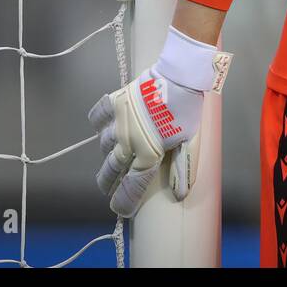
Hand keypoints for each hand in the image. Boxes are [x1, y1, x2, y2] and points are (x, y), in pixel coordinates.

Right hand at [88, 27, 230, 217]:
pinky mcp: (113, 104)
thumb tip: (179, 194)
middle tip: (109, 186)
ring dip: (109, 153)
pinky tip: (106, 127)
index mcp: (148, 153)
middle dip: (109, 182)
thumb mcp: (189, 141)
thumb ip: (181, 168)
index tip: (119, 209)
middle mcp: (128, 142)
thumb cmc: (187, 111)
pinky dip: (99, 124)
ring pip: (104, 146)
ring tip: (115, 154)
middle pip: (111, 170)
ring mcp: (118, 123)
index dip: (124, 200)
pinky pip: (97, 118)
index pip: (131, 185)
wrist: (179, 77)